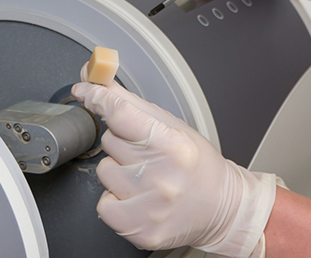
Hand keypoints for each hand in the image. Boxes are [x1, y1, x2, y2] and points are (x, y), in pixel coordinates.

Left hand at [71, 64, 275, 256]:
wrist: (223, 209)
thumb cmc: (197, 164)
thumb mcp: (171, 125)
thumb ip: (129, 102)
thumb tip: (94, 81)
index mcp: (173, 145)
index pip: (120, 114)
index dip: (99, 99)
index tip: (87, 92)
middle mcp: (162, 177)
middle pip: (109, 141)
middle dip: (121, 142)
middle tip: (146, 153)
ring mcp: (150, 207)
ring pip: (104, 171)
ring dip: (118, 171)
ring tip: (145, 176)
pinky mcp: (141, 230)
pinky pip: (102, 205)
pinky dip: (114, 199)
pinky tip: (137, 197)